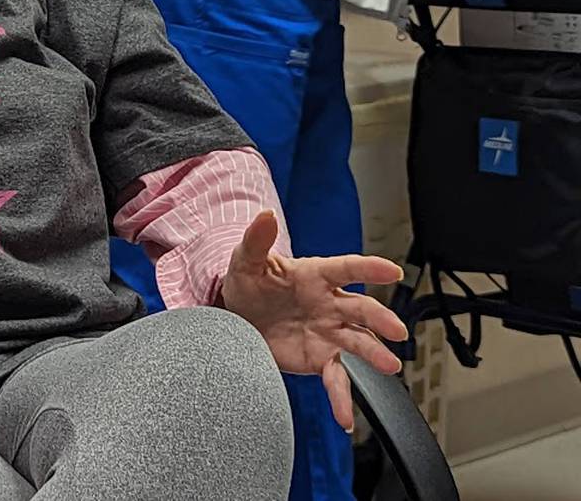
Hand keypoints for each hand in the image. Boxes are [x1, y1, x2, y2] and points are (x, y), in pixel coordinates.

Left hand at [220, 211, 408, 430]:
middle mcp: (330, 305)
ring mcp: (329, 334)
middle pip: (361, 310)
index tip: (393, 271)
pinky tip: (347, 418)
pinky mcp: (320, 360)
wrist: (236, 319)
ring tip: (390, 366)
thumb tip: (264, 214)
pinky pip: (337, 380)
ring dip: (375, 355)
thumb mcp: (246, 261)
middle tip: (396, 330)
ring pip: (358, 344)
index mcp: (315, 276)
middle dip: (381, 319)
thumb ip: (256, 240)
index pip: (346, 268)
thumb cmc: (249, 284)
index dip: (370, 269)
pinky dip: (343, 399)